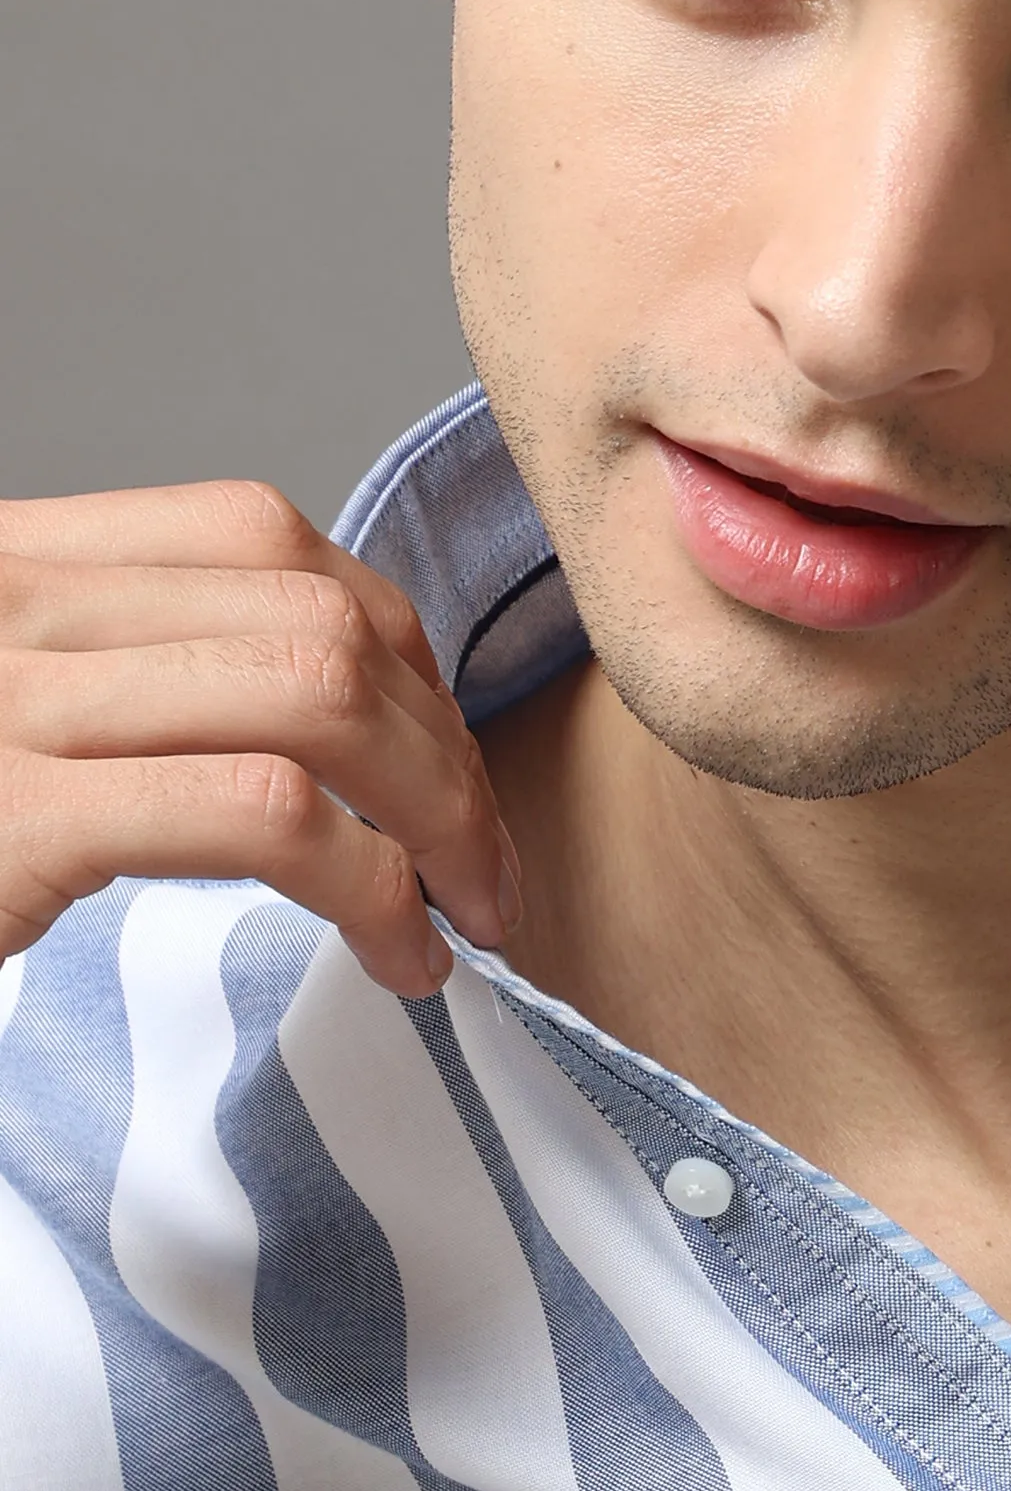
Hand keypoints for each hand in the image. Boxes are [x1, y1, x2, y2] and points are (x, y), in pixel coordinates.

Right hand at [0, 480, 516, 997]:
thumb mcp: (6, 718)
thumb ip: (127, 680)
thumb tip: (340, 721)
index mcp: (16, 560)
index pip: (263, 536)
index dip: (393, 648)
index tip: (440, 759)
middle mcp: (11, 596)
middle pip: (320, 618)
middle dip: (445, 750)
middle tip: (483, 866)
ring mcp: (8, 697)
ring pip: (320, 696)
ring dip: (440, 818)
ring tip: (464, 913)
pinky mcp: (16, 818)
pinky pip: (263, 815)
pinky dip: (374, 890)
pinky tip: (399, 955)